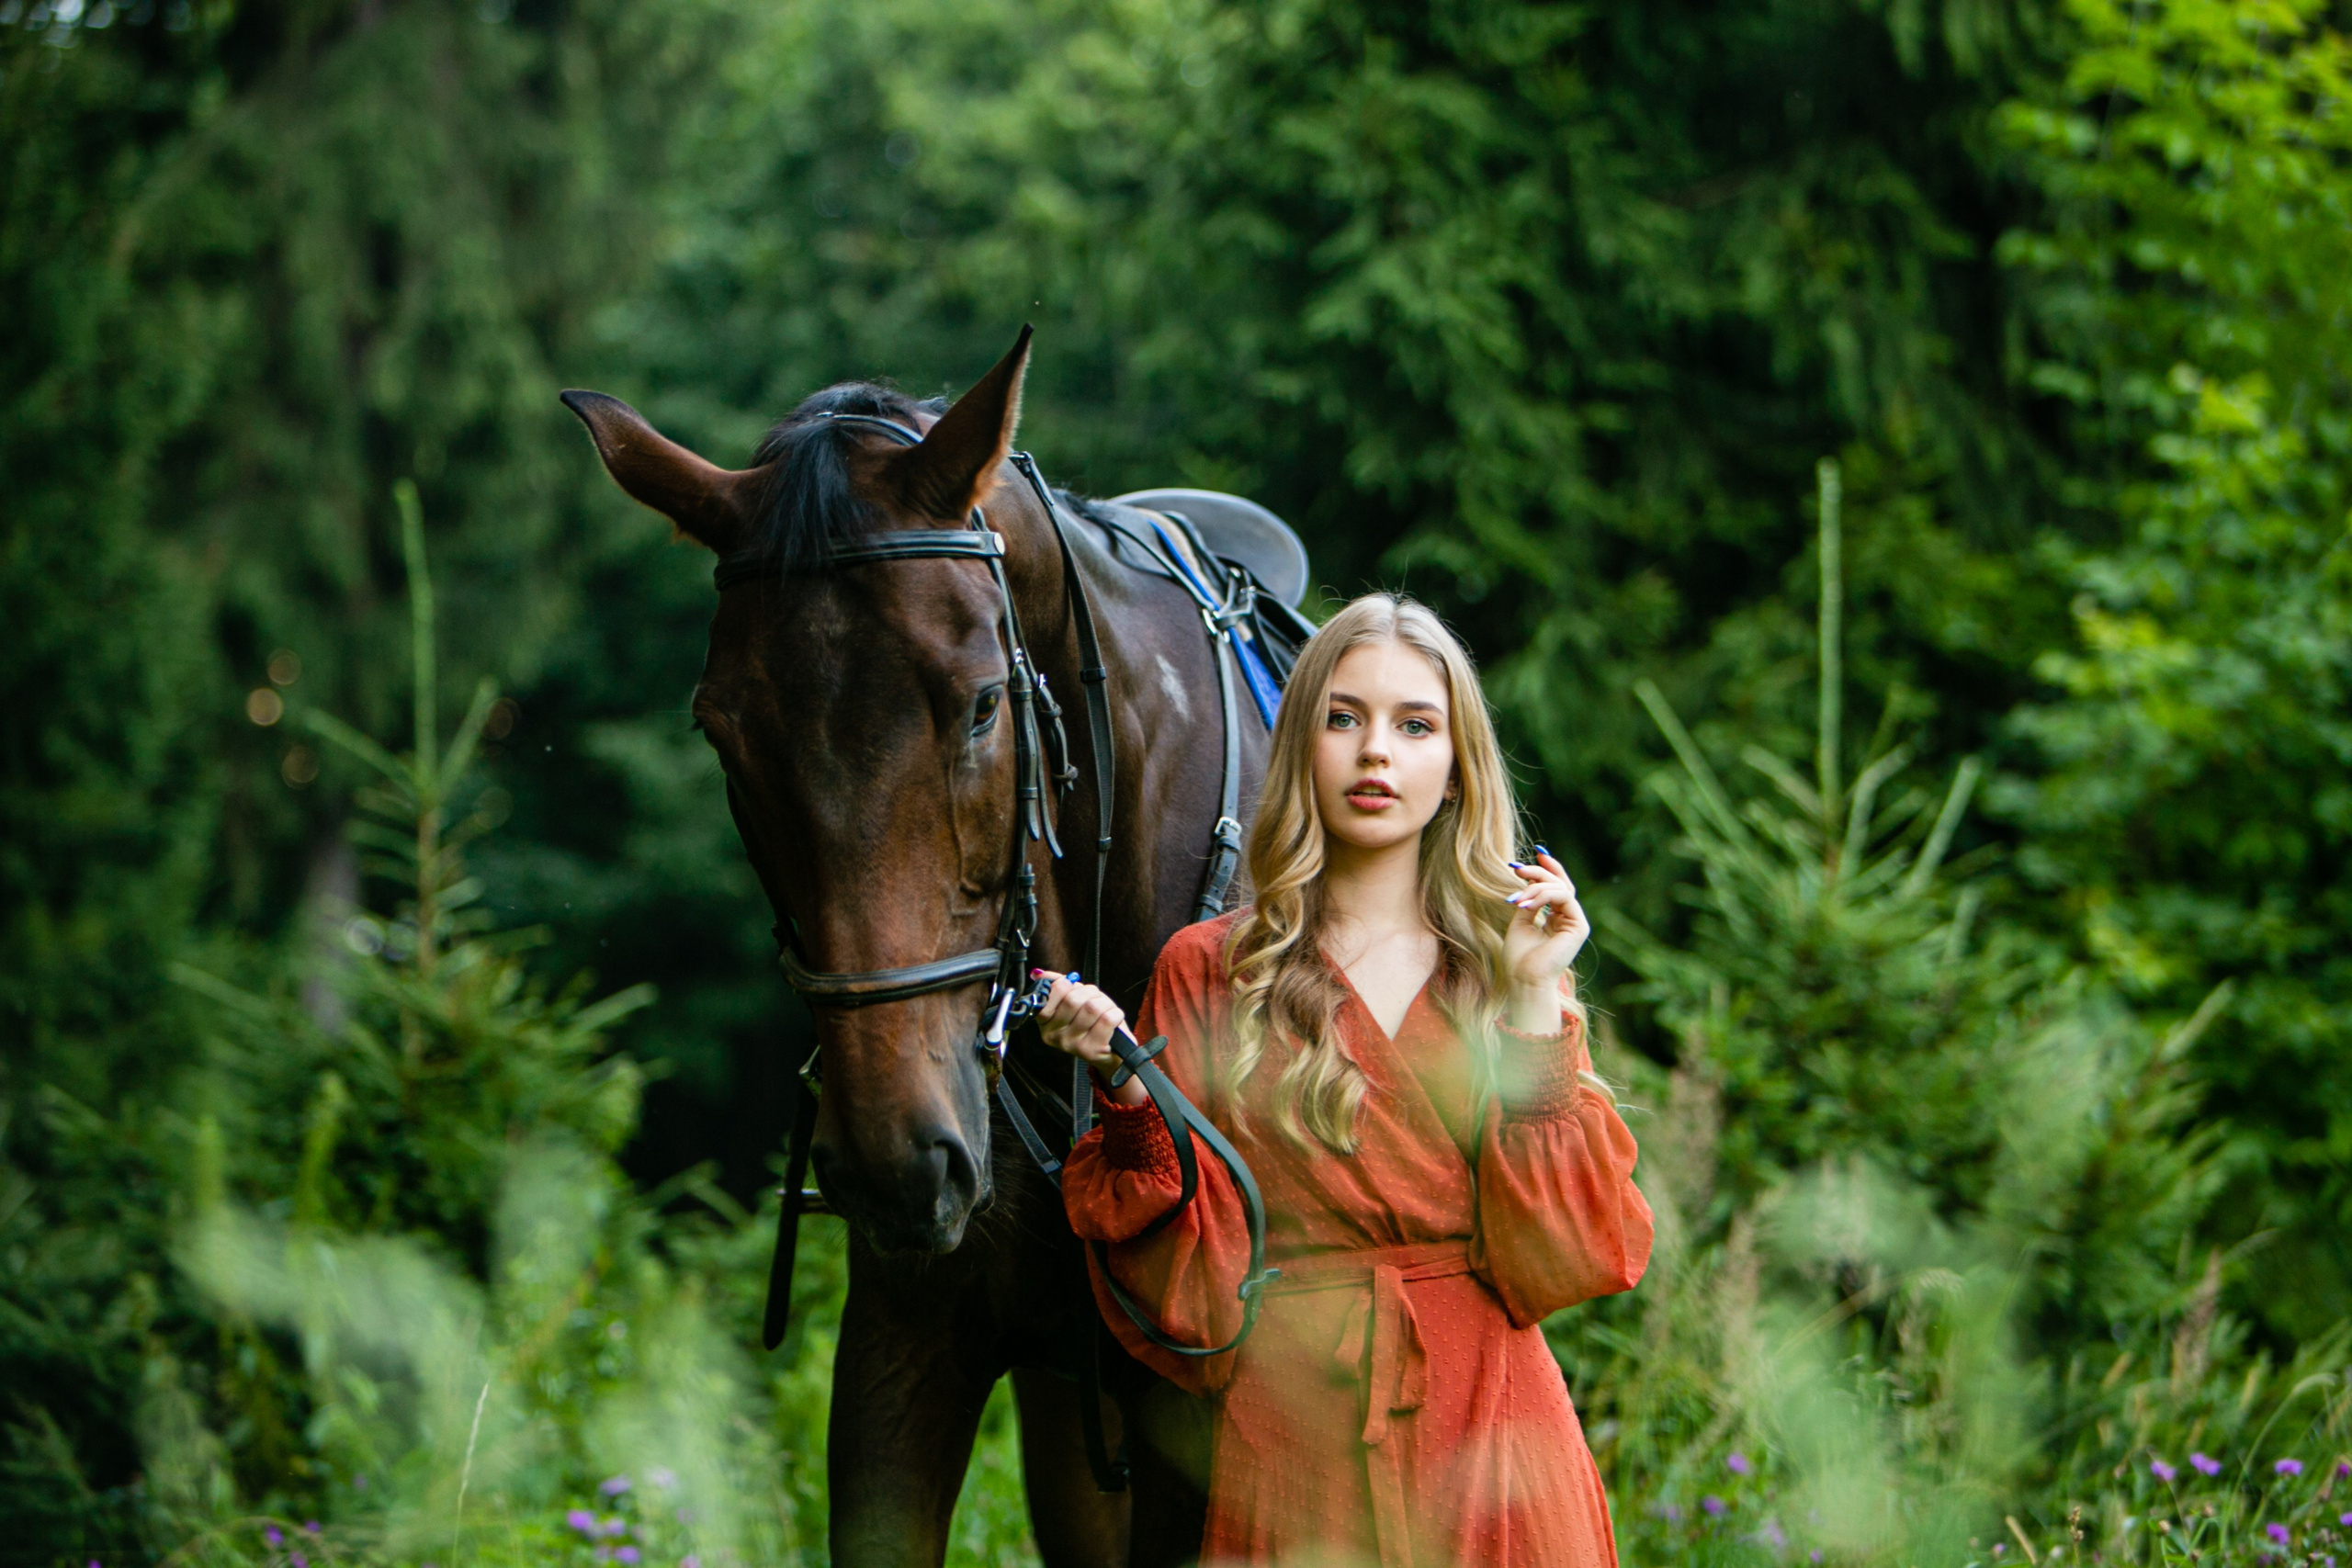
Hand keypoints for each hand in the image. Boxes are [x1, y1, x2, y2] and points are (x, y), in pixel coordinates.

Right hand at [1031, 971, 1147, 1106]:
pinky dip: (1115, 1013)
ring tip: (1105, 1010)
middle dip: (1089, 992)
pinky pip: (1108, 1018)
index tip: (1074, 987)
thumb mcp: (1073, 1003)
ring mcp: (1073, 1045)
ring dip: (1104, 1002)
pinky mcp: (1093, 1050)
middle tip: (1094, 999)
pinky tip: (1113, 1020)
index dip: (1065, 985)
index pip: (1048, 996)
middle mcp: (1055, 1037)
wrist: (1112, 1051)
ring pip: (1092, 1007)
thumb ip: (1057, 987)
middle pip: (1073, 999)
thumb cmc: (1091, 1022)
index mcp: (1045, 1024)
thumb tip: (1040, 974)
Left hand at [1501, 848, 1589, 1032]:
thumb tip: (1528, 879)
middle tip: (1517, 868)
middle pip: (1561, 883)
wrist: (1524, 979)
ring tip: (1517, 898)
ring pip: (1561, 888)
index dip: (1549, 869)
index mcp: (1557, 919)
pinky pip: (1564, 897)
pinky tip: (1526, 904)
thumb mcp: (1520, 920)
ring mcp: (1576, 922)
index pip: (1557, 887)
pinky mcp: (1579, 926)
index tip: (1535, 852)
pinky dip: (1543, 895)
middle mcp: (1569, 919)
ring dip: (1536, 886)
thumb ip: (1529, 900)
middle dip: (1539, 872)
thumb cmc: (1519, 957)